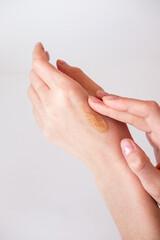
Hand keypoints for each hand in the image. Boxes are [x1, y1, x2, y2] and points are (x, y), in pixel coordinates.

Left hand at [28, 43, 130, 172]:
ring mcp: (46, 120)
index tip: (40, 48)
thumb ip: (74, 74)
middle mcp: (52, 105)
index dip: (38, 53)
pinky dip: (40, 99)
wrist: (106, 155)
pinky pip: (36, 108)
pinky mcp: (46, 130)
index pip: (40, 65)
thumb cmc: (109, 125)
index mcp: (66, 92)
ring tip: (51, 82)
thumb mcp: (97, 91)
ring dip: (39, 83)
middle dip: (39, 66)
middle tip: (47, 62)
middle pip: (33, 77)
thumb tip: (58, 64)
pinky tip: (52, 100)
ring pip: (32, 92)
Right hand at [88, 90, 159, 202]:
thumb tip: (125, 144)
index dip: (126, 104)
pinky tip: (113, 114)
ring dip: (119, 107)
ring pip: (139, 113)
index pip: (148, 112)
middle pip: (141, 109)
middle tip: (95, 99)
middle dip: (116, 103)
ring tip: (101, 102)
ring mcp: (159, 132)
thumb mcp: (156, 186)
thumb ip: (142, 167)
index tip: (106, 102)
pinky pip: (138, 119)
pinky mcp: (155, 136)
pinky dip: (123, 115)